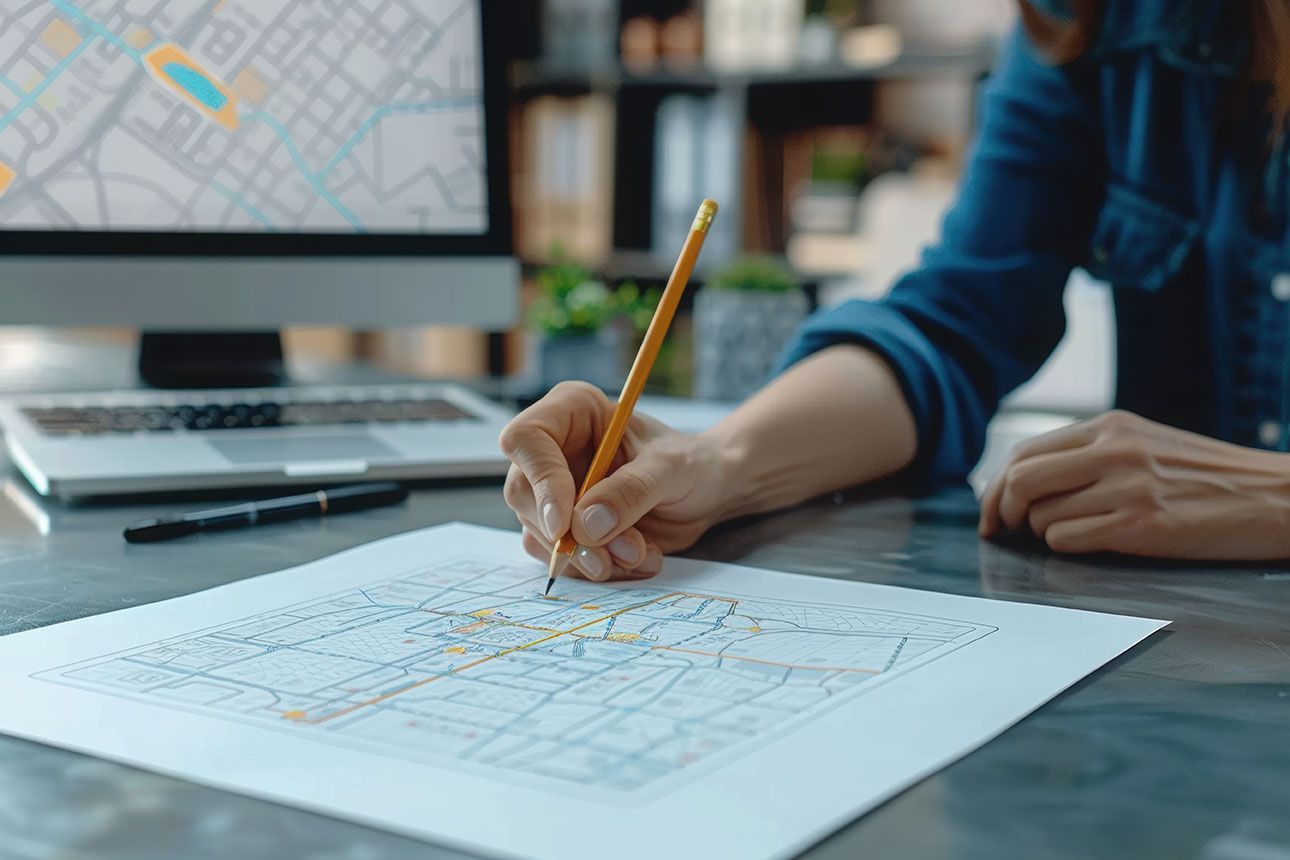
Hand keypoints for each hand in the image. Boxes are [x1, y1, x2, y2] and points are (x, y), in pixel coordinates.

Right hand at [498, 382, 734, 581]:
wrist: (707, 494)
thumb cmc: (690, 464)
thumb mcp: (669, 470)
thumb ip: (630, 492)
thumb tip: (586, 525)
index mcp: (570, 412)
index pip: (526, 439)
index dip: (540, 481)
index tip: (565, 523)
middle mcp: (554, 450)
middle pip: (523, 493)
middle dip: (569, 534)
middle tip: (618, 552)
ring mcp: (554, 491)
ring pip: (539, 533)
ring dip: (589, 556)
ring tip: (639, 552)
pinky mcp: (564, 528)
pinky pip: (559, 558)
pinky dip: (596, 567)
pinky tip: (636, 558)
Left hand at [978, 410, 1289, 559]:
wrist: (1275, 497)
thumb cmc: (1207, 477)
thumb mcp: (1146, 443)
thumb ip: (1092, 452)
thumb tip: (1026, 478)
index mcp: (1110, 426)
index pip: (1024, 451)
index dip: (996, 485)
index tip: (992, 510)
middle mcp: (1114, 451)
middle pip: (1019, 479)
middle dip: (999, 509)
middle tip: (1002, 530)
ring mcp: (1127, 488)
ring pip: (1040, 514)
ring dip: (1040, 532)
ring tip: (1069, 532)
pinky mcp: (1140, 526)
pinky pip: (1067, 540)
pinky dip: (1064, 548)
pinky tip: (1092, 543)